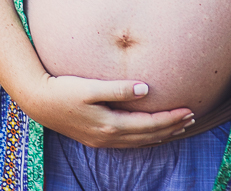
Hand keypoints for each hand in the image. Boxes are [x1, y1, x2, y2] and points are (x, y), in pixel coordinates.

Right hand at [26, 72, 194, 147]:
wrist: (38, 102)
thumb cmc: (63, 90)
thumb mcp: (90, 87)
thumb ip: (118, 89)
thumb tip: (145, 89)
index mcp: (110, 125)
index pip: (149, 125)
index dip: (170, 119)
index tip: (189, 109)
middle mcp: (109, 137)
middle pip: (148, 136)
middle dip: (171, 128)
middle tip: (192, 118)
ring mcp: (102, 140)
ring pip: (139, 142)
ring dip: (160, 135)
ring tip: (178, 127)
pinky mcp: (96, 138)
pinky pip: (128, 142)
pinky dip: (144, 137)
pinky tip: (149, 132)